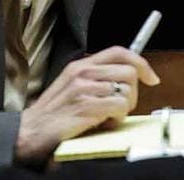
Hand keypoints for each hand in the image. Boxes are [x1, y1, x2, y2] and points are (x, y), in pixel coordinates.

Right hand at [15, 45, 158, 164]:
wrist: (31, 132)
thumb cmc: (54, 113)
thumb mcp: (73, 86)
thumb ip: (96, 78)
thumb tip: (127, 79)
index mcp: (81, 65)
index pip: (119, 51)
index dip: (141, 63)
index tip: (151, 77)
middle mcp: (83, 72)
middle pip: (128, 71)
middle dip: (133, 91)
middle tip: (123, 106)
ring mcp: (84, 88)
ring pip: (126, 89)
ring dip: (125, 107)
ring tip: (111, 116)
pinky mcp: (85, 106)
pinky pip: (118, 106)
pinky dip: (118, 117)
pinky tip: (106, 122)